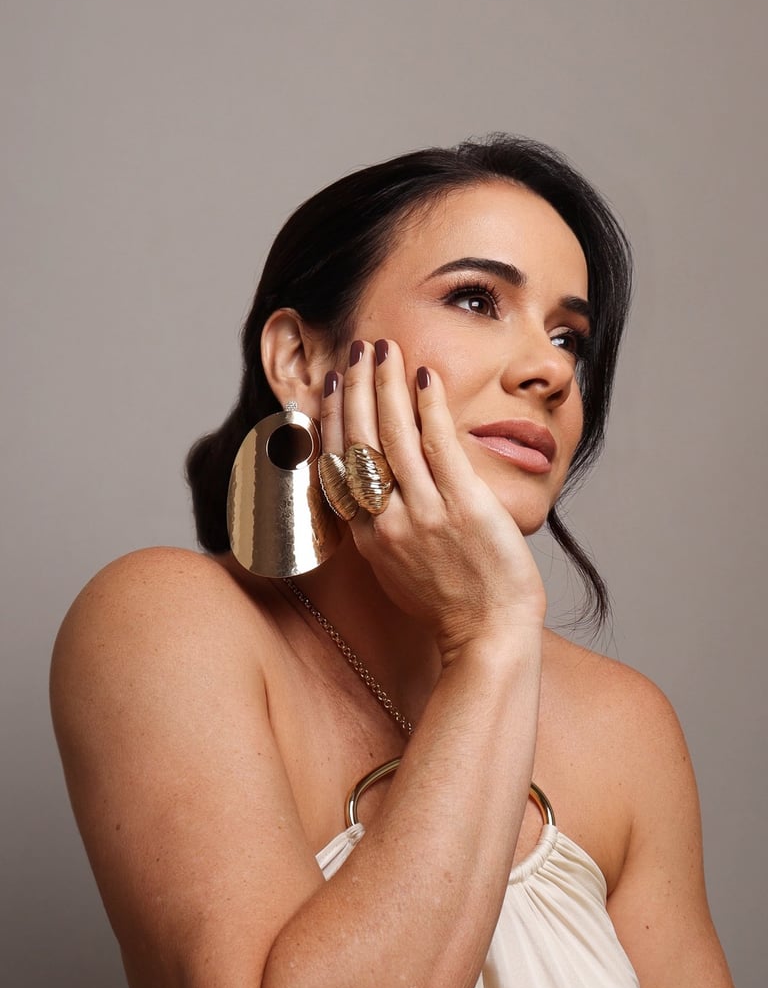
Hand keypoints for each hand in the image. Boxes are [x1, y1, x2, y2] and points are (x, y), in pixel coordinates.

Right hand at [321, 340, 546, 659]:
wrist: (489, 638)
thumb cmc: (451, 607)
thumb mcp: (397, 573)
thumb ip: (381, 532)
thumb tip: (370, 499)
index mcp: (369, 537)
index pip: (339, 467)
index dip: (333, 422)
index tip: (334, 389)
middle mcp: (388, 522)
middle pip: (359, 442)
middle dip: (356, 391)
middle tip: (355, 352)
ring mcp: (425, 514)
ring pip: (394, 437)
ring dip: (386, 385)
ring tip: (383, 349)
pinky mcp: (464, 507)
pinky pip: (440, 446)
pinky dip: (429, 406)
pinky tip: (424, 375)